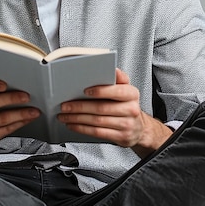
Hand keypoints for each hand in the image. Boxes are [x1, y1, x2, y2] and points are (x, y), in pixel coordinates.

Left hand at [57, 69, 172, 157]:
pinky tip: (73, 125)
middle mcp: (131, 109)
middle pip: (101, 108)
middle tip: (65, 105)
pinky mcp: (120, 137)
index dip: (100, 91)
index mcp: (132, 94)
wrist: (139, 129)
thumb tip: (111, 69)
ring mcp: (127, 124)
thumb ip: (117, 79)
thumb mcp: (126, 90)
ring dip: (77, 118)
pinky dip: (82, 128)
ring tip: (65, 115)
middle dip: (80, 106)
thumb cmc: (128, 106)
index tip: (84, 90)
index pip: (116, 90)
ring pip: (97, 121)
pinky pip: (97, 132)